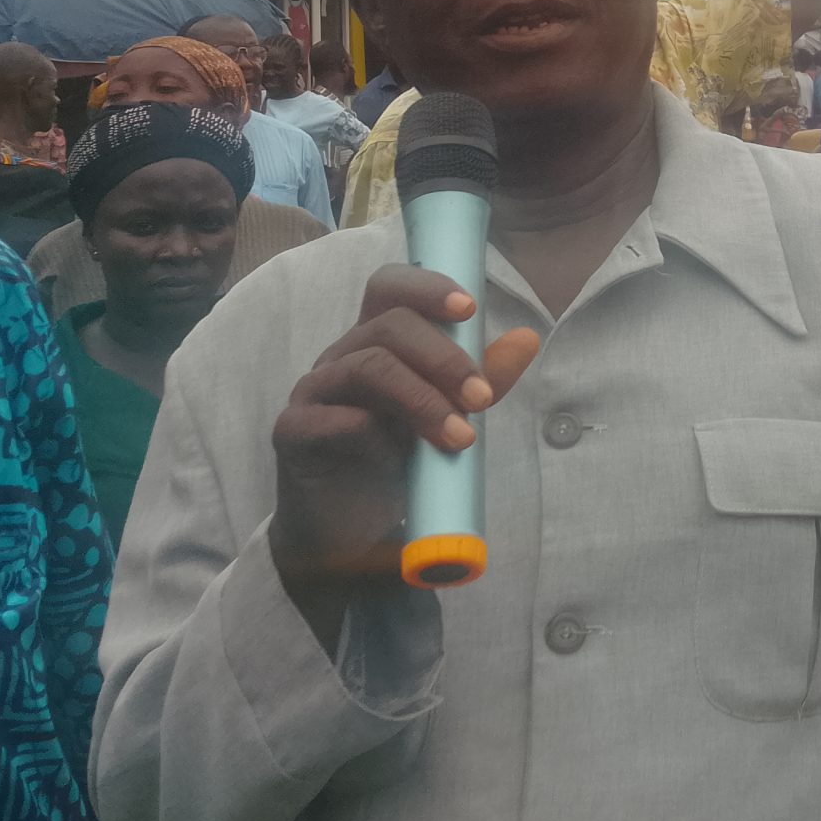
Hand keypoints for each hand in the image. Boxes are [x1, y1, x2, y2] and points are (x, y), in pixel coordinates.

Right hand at [268, 267, 539, 627]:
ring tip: (459, 438)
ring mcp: (314, 391)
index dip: (428, 287)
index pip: (392, 288)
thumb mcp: (448, 417)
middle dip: (444, 357)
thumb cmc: (397, 464)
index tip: (470, 309)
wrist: (350, 534)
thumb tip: (527, 339)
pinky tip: (392, 454)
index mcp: (377, 342)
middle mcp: (342, 357)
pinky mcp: (293, 432)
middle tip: (482, 400)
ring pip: (367, 366)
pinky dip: (366, 429)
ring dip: (421, 398)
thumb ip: (482, 379)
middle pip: (388, 324)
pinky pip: (326, 417)